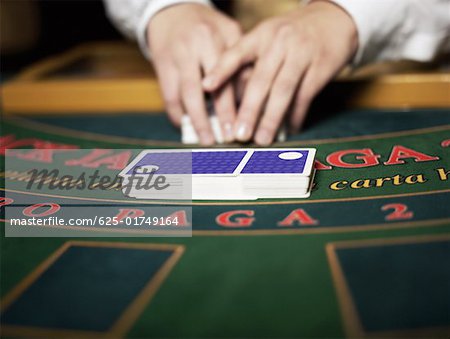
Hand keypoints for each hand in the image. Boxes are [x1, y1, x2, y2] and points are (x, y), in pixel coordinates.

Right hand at [148, 4, 241, 144]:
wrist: (170, 12)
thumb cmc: (206, 26)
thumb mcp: (228, 32)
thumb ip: (240, 60)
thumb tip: (250, 96)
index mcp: (216, 38)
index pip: (230, 75)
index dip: (237, 102)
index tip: (244, 123)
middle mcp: (195, 47)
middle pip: (208, 89)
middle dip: (220, 116)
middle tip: (227, 139)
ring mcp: (176, 57)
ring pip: (186, 96)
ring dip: (197, 121)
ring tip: (207, 139)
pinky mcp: (161, 66)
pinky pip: (169, 96)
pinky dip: (178, 114)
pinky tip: (187, 126)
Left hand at [203, 1, 357, 144]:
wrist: (332, 20)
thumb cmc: (291, 36)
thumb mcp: (268, 38)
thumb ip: (250, 62)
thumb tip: (233, 102)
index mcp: (261, 35)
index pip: (237, 52)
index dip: (221, 70)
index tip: (206, 87)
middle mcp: (279, 42)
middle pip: (260, 80)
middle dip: (248, 111)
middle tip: (239, 135)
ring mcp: (301, 54)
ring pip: (283, 91)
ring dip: (271, 119)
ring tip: (262, 139)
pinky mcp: (320, 67)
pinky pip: (304, 97)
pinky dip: (295, 116)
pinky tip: (288, 130)